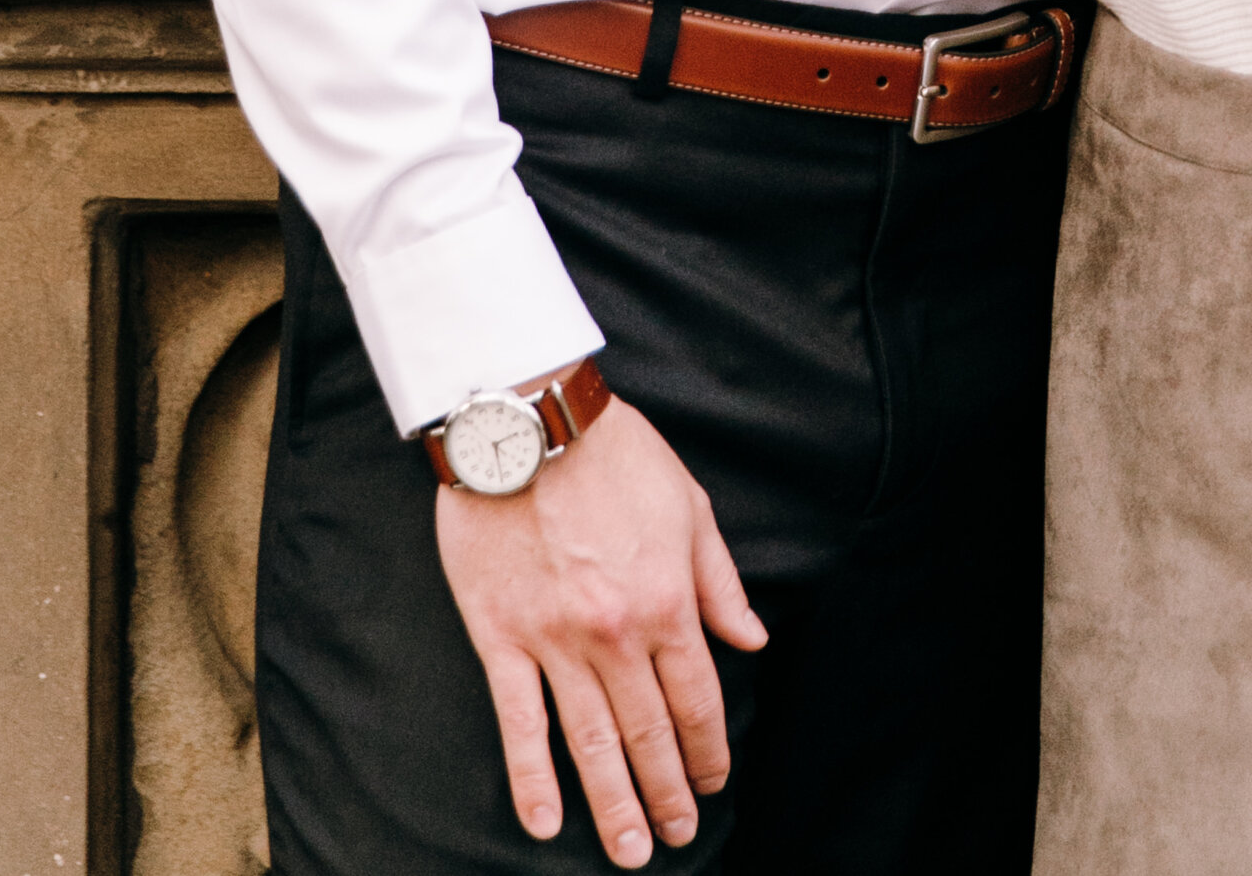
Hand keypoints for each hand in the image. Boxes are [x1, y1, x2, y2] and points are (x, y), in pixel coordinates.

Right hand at [436, 396, 765, 860]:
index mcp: (666, 600)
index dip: (709, 749)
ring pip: (590, 743)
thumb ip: (718, 581)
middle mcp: (615, 634)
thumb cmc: (612, 453)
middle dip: (668, 792)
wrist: (526, 419)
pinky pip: (518, 721)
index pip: (696, 699)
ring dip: (614, 804)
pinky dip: (530, 779)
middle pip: (648, 733)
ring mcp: (554, 640)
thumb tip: (751, 640)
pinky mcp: (500, 636)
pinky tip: (545, 823)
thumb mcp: (687, 504)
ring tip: (631, 850)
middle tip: (676, 836)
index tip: (714, 781)